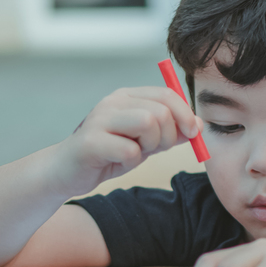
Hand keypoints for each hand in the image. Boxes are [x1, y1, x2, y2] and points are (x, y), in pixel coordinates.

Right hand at [51, 87, 202, 194]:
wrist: (66, 171)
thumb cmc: (108, 155)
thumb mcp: (144, 142)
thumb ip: (170, 132)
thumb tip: (199, 125)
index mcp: (126, 96)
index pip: (166, 94)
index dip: (185, 114)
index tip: (193, 134)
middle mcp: (112, 102)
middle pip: (160, 111)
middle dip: (167, 136)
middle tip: (153, 149)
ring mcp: (99, 119)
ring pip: (147, 123)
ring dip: (150, 146)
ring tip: (135, 153)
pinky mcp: (90, 141)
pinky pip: (130, 151)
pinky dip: (131, 161)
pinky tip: (117, 162)